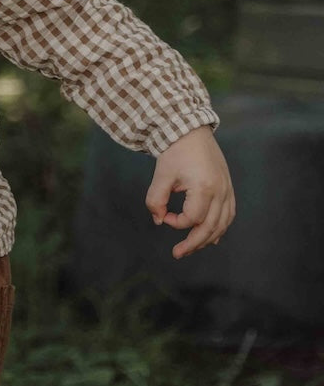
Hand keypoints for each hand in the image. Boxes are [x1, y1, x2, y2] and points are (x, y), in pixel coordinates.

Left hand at [145, 125, 235, 259]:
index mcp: (204, 187)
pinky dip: (220, 227)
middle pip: (211, 227)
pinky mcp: (228, 188)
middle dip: (193, 243)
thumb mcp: (161, 175)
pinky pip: (228, 214)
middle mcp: (221, 191)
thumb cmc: (175, 151)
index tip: (164, 215)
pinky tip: (210, 237)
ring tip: (191, 248)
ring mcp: (227, 190)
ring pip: (222, 224)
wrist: (191, 131)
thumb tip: (158, 220)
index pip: (192, 219)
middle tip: (177, 253)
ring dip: (207, 238)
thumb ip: (156, 200)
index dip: (176, 222)